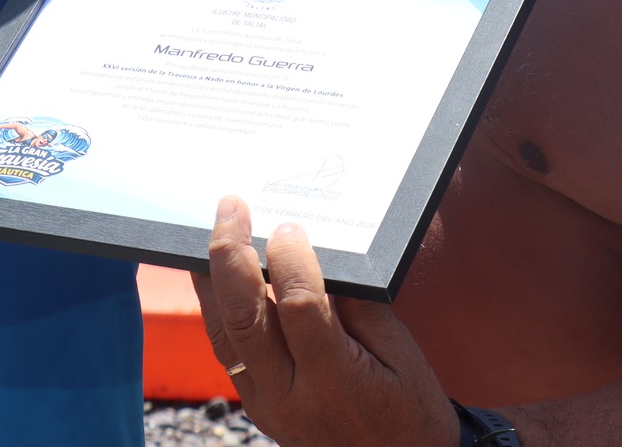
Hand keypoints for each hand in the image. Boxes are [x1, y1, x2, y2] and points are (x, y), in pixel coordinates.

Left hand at [193, 196, 454, 446]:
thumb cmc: (410, 413)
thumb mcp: (404, 358)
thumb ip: (362, 308)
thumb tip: (323, 257)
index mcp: (337, 383)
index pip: (300, 310)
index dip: (292, 262)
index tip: (290, 224)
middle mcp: (291, 397)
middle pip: (245, 319)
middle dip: (232, 255)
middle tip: (232, 207)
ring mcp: (267, 406)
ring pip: (224, 334)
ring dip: (211, 278)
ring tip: (213, 231)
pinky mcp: (257, 406)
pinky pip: (227, 351)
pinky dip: (217, 307)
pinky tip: (217, 276)